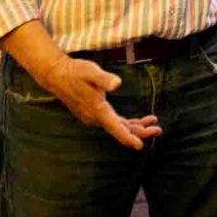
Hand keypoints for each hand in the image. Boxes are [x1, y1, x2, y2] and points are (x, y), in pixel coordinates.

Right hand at [32, 55, 161, 150]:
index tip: (140, 146)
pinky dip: (127, 123)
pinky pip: (114, 122)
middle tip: (158, 130)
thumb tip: (117, 84)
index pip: (114, 127)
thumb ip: (104, 79)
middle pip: (120, 130)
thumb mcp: (90, 71)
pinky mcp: (95, 113)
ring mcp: (94, 117)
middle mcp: (95, 117)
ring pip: (118, 127)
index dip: (128, 137)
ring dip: (136, 128)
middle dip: (140, 132)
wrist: (57, 75)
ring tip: (154, 124)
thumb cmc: (75, 72)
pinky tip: (139, 121)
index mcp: (97, 110)